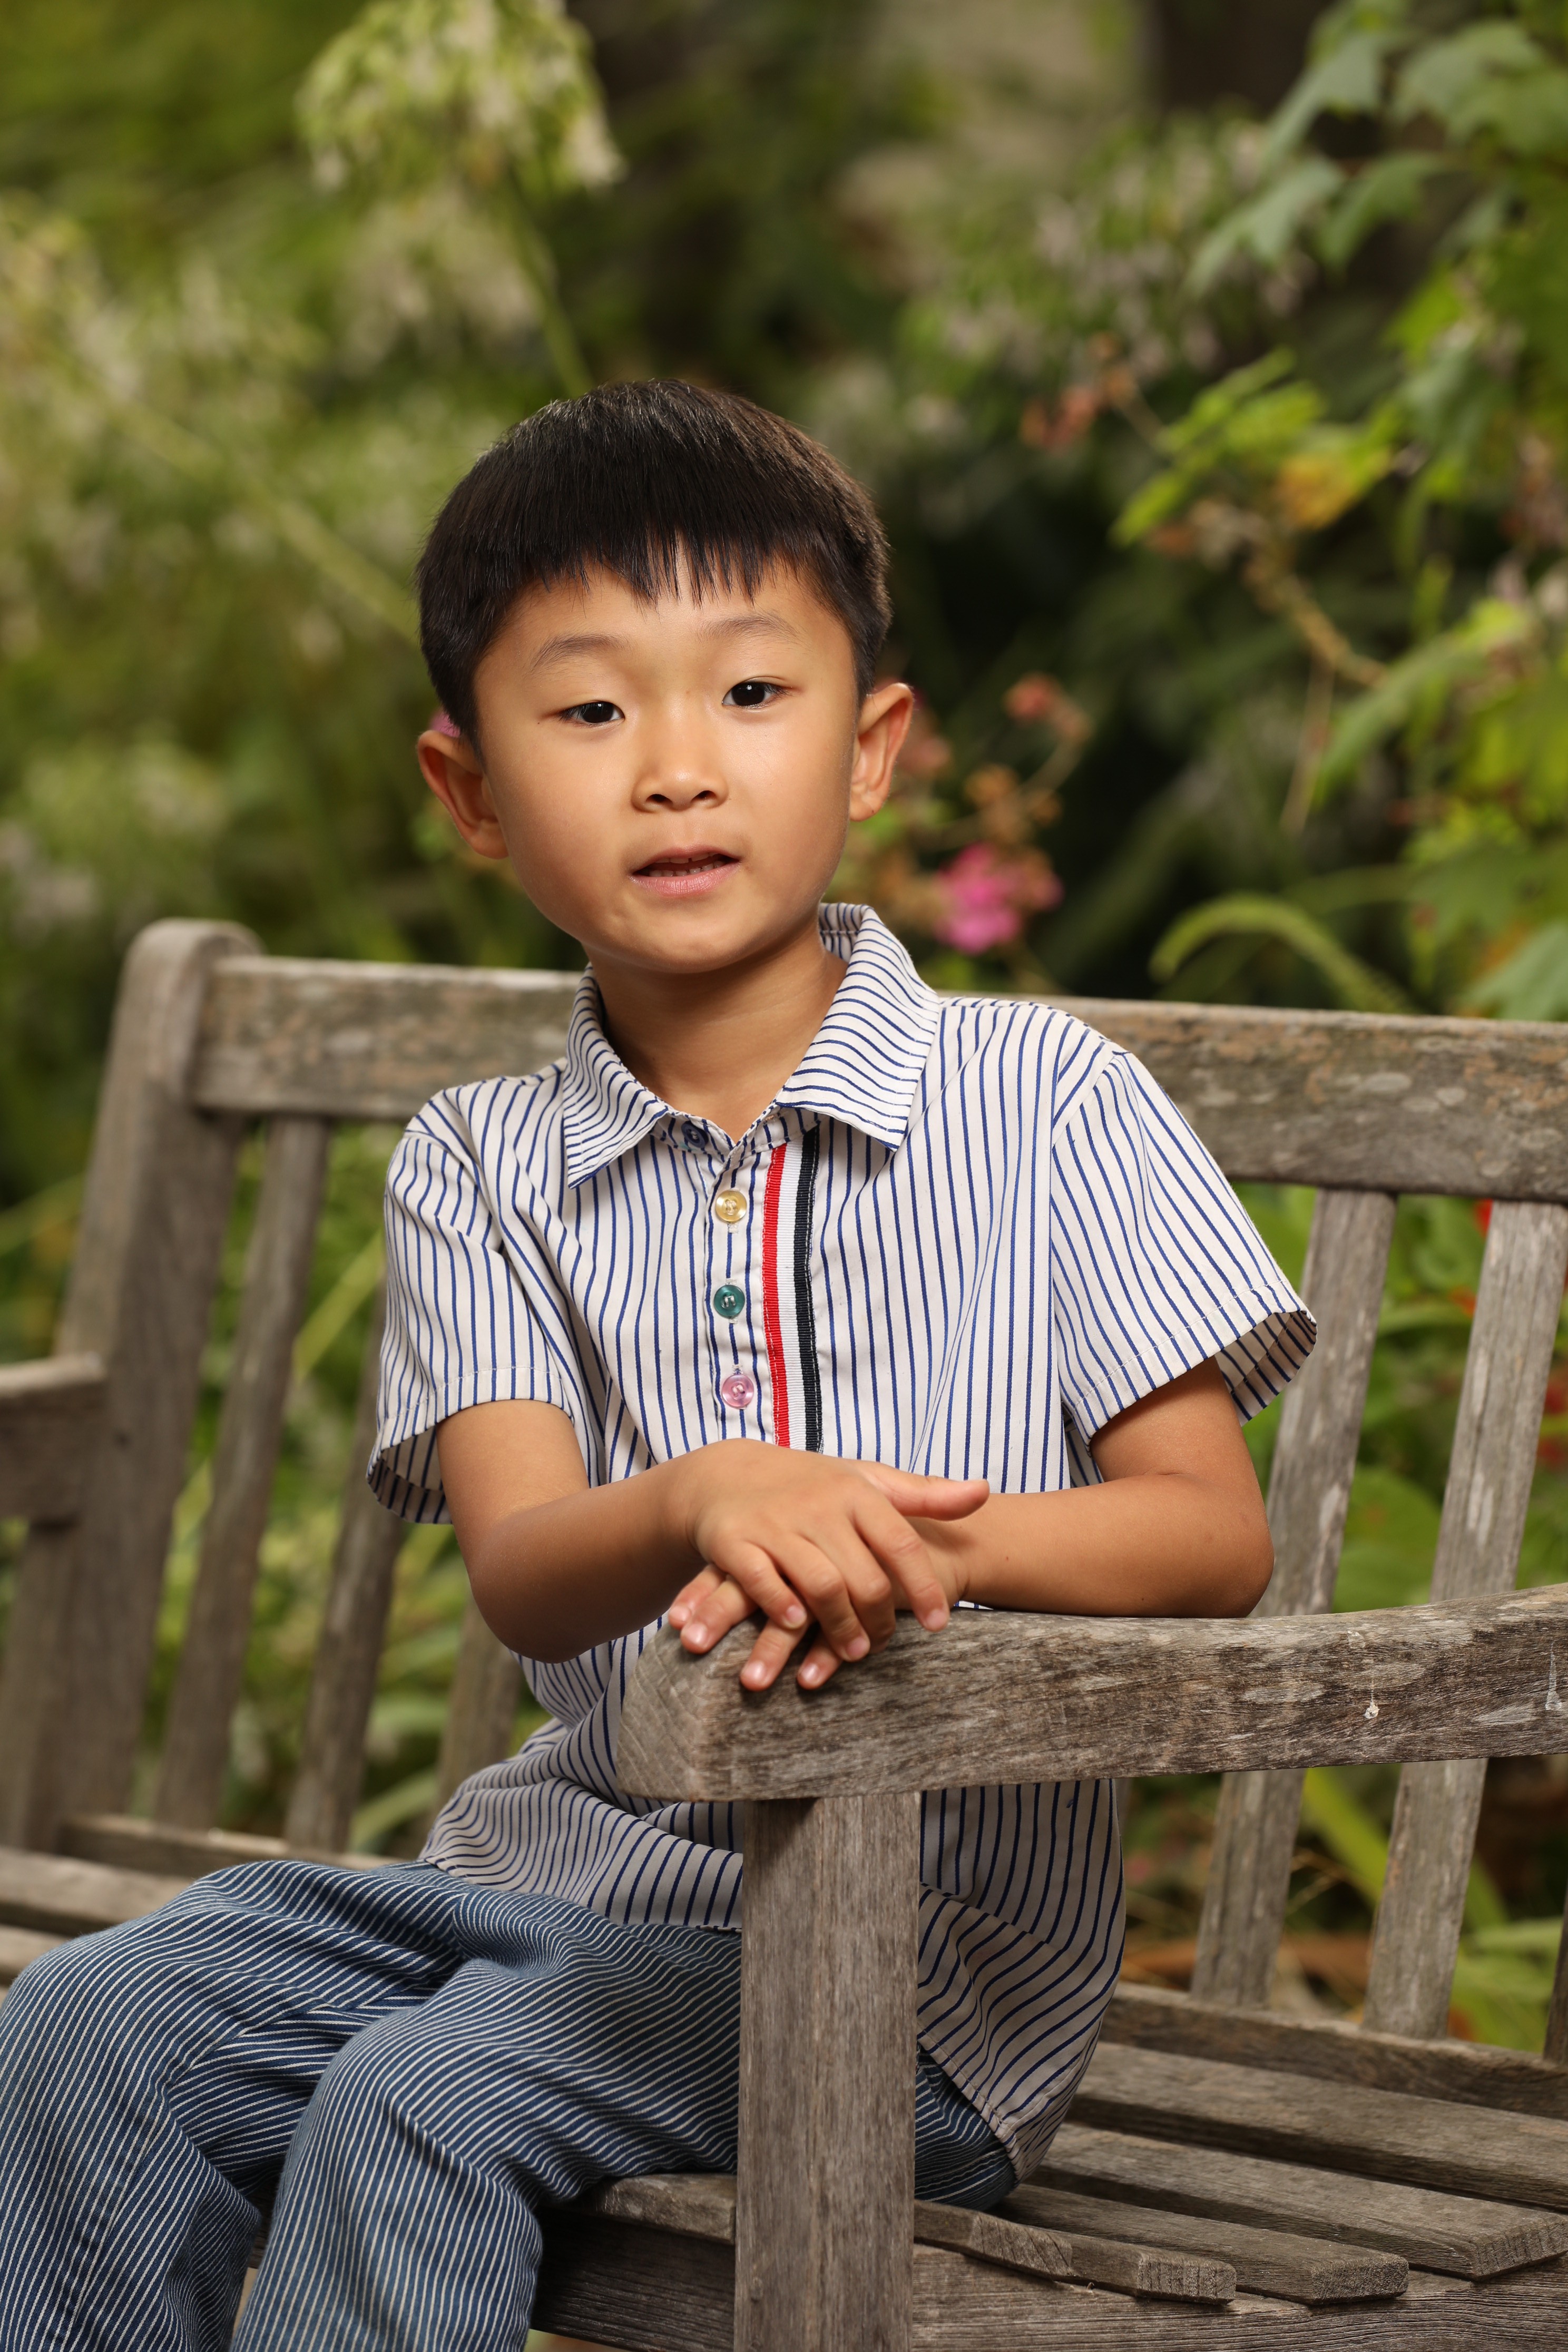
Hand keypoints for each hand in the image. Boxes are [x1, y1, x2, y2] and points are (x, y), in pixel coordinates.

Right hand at [663, 1444, 986, 1689]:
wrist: (726, 1473)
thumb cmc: (809, 1484)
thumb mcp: (866, 1481)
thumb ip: (923, 1493)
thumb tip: (983, 1491)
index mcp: (855, 1491)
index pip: (902, 1543)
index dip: (925, 1587)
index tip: (941, 1624)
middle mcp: (818, 1505)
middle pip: (864, 1574)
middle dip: (879, 1619)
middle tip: (883, 1646)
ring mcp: (776, 1523)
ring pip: (821, 1583)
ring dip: (839, 1626)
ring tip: (853, 1652)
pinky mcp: (734, 1541)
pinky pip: (762, 1581)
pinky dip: (782, 1606)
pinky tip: (797, 1626)